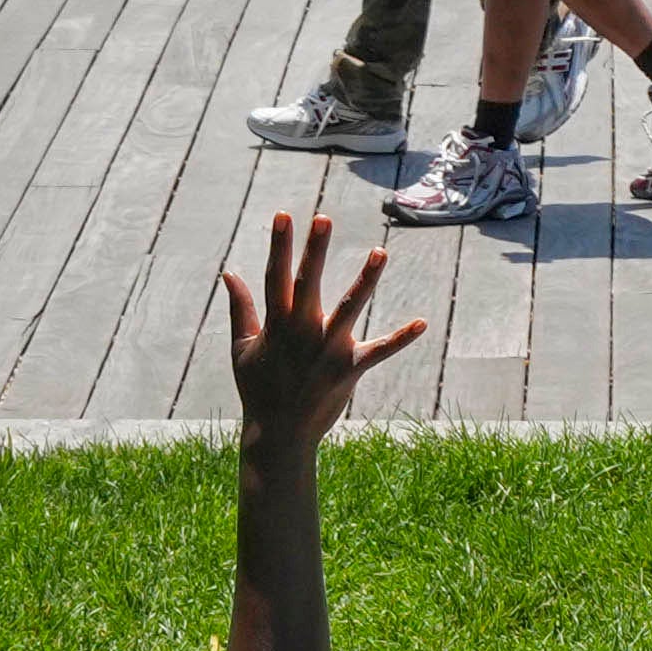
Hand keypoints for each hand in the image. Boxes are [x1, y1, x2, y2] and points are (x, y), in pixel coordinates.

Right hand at [218, 208, 424, 442]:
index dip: (280, 245)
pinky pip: (378, 352)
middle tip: (323, 218)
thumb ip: (240, 308)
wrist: (276, 435)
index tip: (283, 215)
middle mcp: (300, 333)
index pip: (276, 276)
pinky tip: (422, 323)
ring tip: (380, 251)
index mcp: (276, 324)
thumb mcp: (242, 347)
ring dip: (365, 280)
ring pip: (348, 309)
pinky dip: (400, 339)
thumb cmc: (258, 389)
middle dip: (314, 250)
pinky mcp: (347, 370)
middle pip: (307, 283)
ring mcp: (325, 351)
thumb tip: (229, 273)